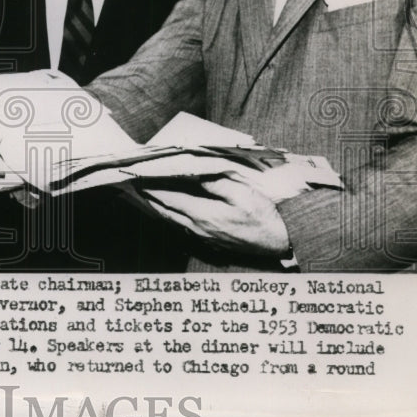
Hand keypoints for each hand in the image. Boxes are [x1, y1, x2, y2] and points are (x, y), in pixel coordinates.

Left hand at [139, 175, 289, 255]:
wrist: (280, 242)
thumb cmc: (263, 216)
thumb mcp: (241, 193)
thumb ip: (215, 183)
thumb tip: (194, 173)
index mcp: (203, 214)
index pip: (168, 198)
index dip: (151, 188)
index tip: (138, 178)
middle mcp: (198, 228)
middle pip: (165, 211)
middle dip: (149, 197)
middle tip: (136, 185)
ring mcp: (204, 237)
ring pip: (173, 221)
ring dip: (159, 208)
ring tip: (147, 195)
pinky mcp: (211, 241)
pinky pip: (183, 227)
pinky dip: (172, 216)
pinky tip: (171, 210)